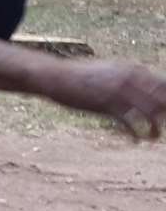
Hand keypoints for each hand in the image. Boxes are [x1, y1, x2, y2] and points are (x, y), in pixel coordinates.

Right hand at [42, 58, 165, 139]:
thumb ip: (126, 77)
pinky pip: (132, 124)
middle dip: (165, 114)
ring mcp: (119, 92)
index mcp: (133, 69)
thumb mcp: (107, 71)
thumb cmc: (79, 76)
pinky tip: (135, 141)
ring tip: (153, 137)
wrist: (55, 76)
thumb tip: (139, 87)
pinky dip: (137, 135)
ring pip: (152, 114)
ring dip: (156, 128)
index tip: (163, 113)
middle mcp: (130, 79)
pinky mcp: (107, 105)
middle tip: (160, 125)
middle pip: (163, 100)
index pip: (165, 84)